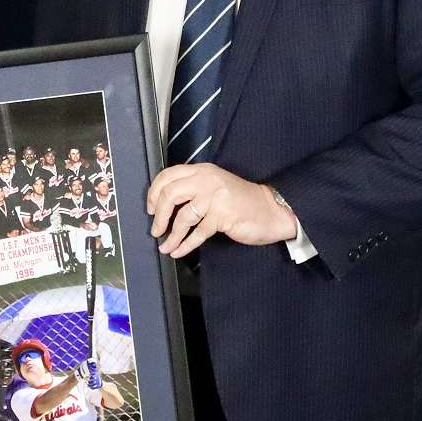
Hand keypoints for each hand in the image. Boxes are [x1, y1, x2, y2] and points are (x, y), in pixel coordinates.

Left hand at [147, 164, 296, 257]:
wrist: (271, 210)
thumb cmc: (241, 200)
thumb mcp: (215, 185)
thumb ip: (193, 188)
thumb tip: (163, 205)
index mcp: (202, 170)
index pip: (167, 176)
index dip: (153, 193)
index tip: (150, 208)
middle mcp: (207, 180)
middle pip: (170, 194)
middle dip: (158, 216)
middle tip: (155, 229)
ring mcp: (215, 197)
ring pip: (182, 216)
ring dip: (171, 235)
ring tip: (166, 246)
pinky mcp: (223, 216)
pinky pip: (197, 233)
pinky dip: (185, 244)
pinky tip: (178, 250)